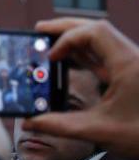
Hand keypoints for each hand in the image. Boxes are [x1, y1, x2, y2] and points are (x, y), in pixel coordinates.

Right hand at [23, 18, 138, 159]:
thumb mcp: (98, 131)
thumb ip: (60, 125)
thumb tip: (31, 121)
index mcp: (128, 65)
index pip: (95, 33)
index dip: (68, 39)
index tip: (50, 57)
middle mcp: (132, 59)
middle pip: (97, 29)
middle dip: (66, 28)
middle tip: (39, 30)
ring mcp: (132, 65)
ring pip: (101, 40)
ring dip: (75, 39)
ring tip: (50, 43)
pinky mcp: (130, 74)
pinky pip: (104, 55)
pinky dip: (84, 53)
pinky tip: (68, 60)